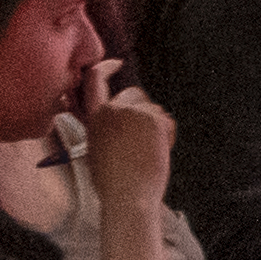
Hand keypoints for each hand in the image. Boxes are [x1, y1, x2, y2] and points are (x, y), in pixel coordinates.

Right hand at [81, 79, 174, 226]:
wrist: (128, 196)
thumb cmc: (113, 182)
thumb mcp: (97, 150)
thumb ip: (105, 128)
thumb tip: (121, 115)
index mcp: (94, 118)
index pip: (94, 81)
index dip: (106, 68)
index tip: (116, 63)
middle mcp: (111, 110)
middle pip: (134, 94)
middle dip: (143, 110)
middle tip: (145, 138)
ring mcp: (133, 112)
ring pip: (152, 108)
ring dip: (155, 125)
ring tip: (147, 152)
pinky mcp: (152, 118)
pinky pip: (166, 120)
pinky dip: (167, 134)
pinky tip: (157, 151)